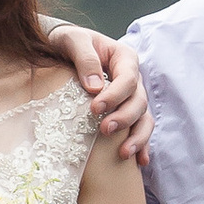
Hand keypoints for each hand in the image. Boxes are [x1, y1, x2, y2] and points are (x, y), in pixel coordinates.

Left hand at [51, 26, 152, 161]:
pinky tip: (139, 162)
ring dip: (137, 137)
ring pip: (143, 118)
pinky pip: (139, 129)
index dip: (115, 95)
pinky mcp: (124, 112)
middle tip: (104, 130)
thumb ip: (84, 58)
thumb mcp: (73, 40)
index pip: (128, 78)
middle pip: (139, 101)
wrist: (60, 48)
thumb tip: (95, 86)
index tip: (95, 108)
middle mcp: (132, 78)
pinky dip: (141, 145)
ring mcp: (130, 97)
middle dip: (125, 118)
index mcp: (124, 57)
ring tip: (123, 153)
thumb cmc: (67, 41)